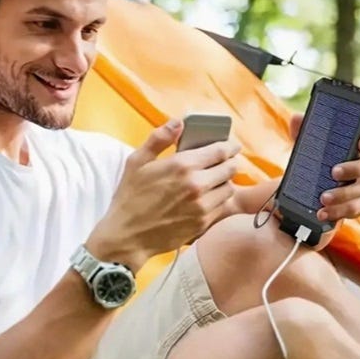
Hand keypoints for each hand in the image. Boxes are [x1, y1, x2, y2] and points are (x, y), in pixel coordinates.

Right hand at [87, 120, 239, 269]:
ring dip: (224, 182)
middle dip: (229, 162)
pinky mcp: (203, 223)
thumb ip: (159, 138)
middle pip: (230, 168)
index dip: (230, 146)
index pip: (221, 151)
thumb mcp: (137, 162)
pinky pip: (222, 207)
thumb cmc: (130, 197)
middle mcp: (197, 185)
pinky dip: (219, 200)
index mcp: (182, 165)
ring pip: (228, 188)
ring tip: (214, 181)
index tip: (232, 145)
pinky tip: (208, 198)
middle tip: (223, 162)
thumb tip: (178, 122)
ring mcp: (202, 206)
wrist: (126, 236)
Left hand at [289, 113, 359, 221]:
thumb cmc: (317, 158)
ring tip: (323, 198)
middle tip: (333, 172)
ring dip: (345, 194)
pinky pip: (357, 209)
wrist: (308, 186)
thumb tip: (298, 118)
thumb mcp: (308, 144)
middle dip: (356, 168)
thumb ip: (304, 129)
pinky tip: (323, 212)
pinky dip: (339, 212)